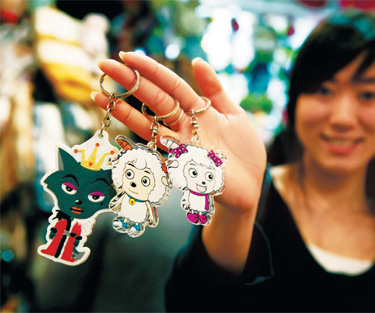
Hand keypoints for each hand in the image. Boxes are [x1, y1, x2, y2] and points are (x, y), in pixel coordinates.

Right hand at [92, 52, 266, 214]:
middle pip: (155, 100)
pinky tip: (122, 139)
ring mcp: (182, 147)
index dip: (151, 70)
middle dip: (130, 82)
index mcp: (198, 110)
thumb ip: (215, 90)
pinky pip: (160, 157)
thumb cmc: (244, 149)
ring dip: (125, 112)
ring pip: (149, 127)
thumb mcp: (234, 114)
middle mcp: (185, 126)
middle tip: (104, 65)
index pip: (171, 85)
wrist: (252, 183)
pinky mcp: (185, 168)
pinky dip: (144, 149)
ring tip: (100, 96)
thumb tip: (197, 61)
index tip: (128, 55)